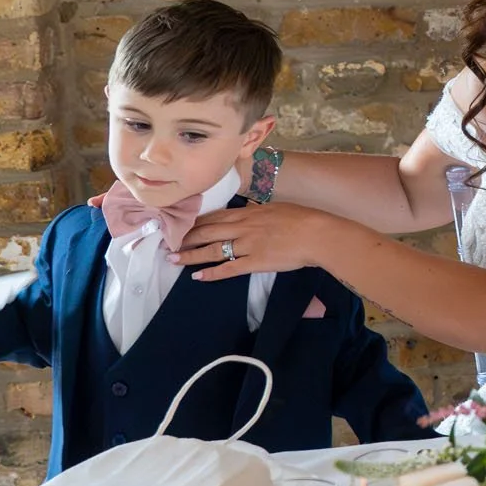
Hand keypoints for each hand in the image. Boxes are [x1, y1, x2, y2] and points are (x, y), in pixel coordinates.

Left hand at [174, 203, 340, 281]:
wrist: (317, 233)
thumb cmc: (303, 219)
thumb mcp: (277, 208)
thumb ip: (259, 212)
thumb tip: (248, 211)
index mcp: (249, 213)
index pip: (215, 216)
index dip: (195, 221)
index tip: (180, 225)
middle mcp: (243, 227)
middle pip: (207, 231)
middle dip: (185, 237)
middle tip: (167, 242)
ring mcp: (247, 244)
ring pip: (212, 249)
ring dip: (191, 255)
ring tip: (173, 259)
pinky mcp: (255, 261)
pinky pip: (229, 268)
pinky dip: (212, 273)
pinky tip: (198, 277)